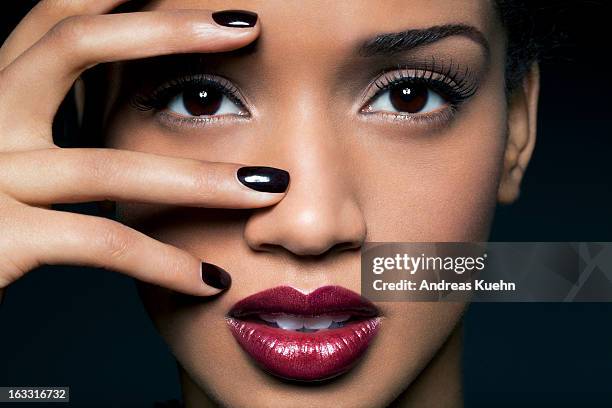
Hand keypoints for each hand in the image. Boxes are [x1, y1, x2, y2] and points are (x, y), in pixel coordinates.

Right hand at [0, 0, 280, 302]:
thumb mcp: (9, 162)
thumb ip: (50, 131)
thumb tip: (116, 121)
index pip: (55, 21)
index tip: (197, 2)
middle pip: (74, 45)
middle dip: (169, 30)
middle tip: (247, 28)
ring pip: (108, 165)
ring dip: (203, 179)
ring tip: (268, 189)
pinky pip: (101, 244)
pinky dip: (163, 264)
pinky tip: (208, 280)